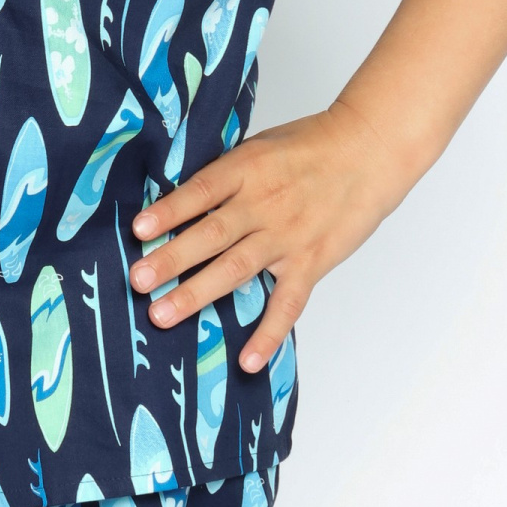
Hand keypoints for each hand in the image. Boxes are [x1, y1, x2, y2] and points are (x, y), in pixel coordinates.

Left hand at [128, 98, 409, 371]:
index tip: (138, 230)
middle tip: (137, 281)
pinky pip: (287, 304)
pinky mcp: (311, 262)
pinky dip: (269, 334)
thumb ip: (224, 174)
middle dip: (171, 260)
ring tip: (161, 315)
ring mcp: (287, 237)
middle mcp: (263, 204)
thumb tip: (176, 201)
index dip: (169, 211)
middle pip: (210, 235)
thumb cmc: (310, 145)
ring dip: (197, 294)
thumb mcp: (260, 146)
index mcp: (247, 169)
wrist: (369, 150)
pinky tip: (248, 361)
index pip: (200, 191)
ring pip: (236, 269)